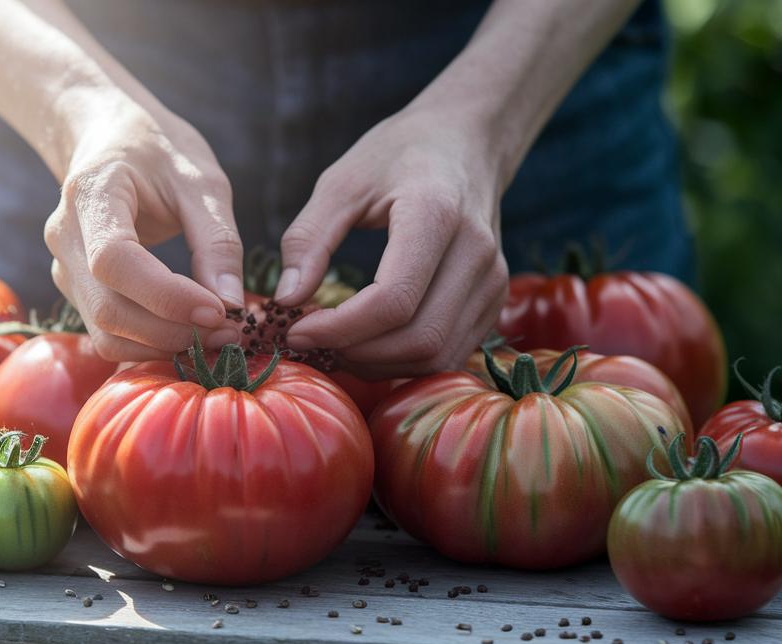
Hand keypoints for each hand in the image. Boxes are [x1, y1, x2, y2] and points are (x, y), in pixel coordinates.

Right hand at [45, 92, 244, 361]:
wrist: (108, 136)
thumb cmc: (157, 150)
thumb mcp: (200, 180)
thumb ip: (217, 240)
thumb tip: (232, 303)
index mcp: (92, 194)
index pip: (114, 261)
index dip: (166, 296)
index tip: (219, 310)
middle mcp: (65, 236)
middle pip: (109, 309)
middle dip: (173, 331)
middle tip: (231, 332)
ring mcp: (64, 267)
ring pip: (106, 331)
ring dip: (164, 345)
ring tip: (216, 335)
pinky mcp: (77, 289)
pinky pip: (109, 332)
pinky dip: (151, 343)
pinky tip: (189, 332)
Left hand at [276, 105, 510, 377]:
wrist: (466, 140)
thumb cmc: (399, 155)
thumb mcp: (342, 182)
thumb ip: (309, 239)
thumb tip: (286, 301)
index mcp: (436, 214)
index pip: (393, 300)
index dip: (340, 329)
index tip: (296, 330)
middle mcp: (476, 252)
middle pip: (419, 338)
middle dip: (357, 353)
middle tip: (312, 343)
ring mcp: (493, 280)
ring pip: (437, 356)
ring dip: (381, 365)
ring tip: (337, 346)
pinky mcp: (495, 299)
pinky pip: (451, 353)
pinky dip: (406, 361)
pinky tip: (370, 344)